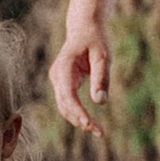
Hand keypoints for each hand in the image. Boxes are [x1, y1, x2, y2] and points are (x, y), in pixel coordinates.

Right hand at [48, 24, 110, 139]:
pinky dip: (78, 114)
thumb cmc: (96, 40)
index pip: (68, 94)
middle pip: (65, 104)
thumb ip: (101, 78)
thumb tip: (100, 102)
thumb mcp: (103, 56)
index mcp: (64, 66)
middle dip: (80, 120)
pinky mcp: (62, 84)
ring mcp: (57, 80)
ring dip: (79, 120)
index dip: (78, 111)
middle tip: (100, 132)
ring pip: (65, 106)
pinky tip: (91, 123)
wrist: (84, 28)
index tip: (89, 124)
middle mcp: (57, 75)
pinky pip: (68, 103)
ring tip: (98, 131)